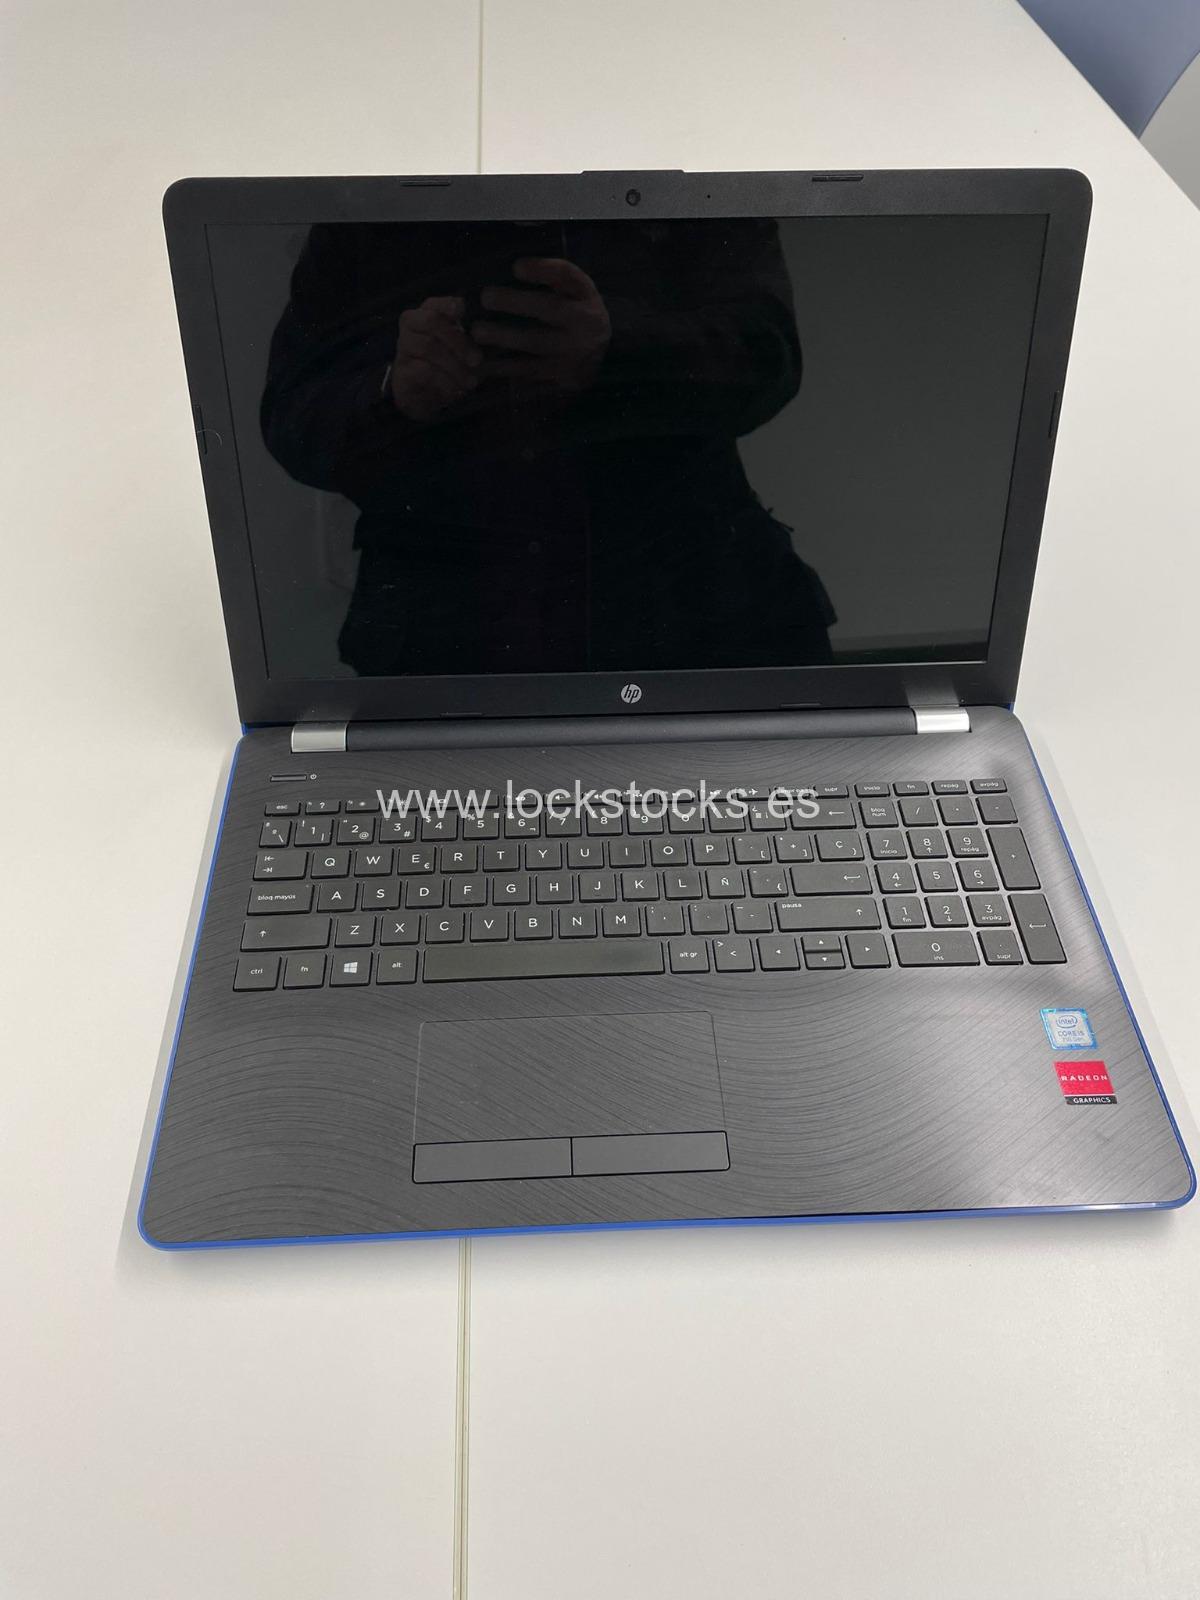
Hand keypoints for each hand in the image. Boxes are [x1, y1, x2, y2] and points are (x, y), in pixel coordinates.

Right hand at [388, 295, 481, 420]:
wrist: (424, 396)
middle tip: (477, 360)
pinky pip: (423, 371)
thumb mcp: (462, 351)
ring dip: (454, 366)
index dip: (447, 305)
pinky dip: (444, 382)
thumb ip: (470, 338)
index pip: (434, 304)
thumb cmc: (447, 366)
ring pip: (428, 347)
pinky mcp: (402, 371)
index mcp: (427, 314)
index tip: (462, 310)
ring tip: (471, 382)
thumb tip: (484, 333)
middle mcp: (411, 327)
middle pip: (431, 322)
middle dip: (458, 341)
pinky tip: (456, 390)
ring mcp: (403, 348)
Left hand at [472, 258, 610, 392]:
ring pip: (537, 343)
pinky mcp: (561, 376)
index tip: (516, 267)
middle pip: (549, 309)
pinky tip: (483, 362)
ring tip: (477, 332)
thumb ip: (554, 277)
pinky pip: (529, 370)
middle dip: (516, 303)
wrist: (602, 356)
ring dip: (504, 337)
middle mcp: (584, 323)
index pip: (567, 276)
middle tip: (485, 297)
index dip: (542, 270)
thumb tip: (516, 268)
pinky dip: (504, 367)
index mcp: (585, 295)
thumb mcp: (574, 291)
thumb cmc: (576, 312)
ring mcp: (574, 352)